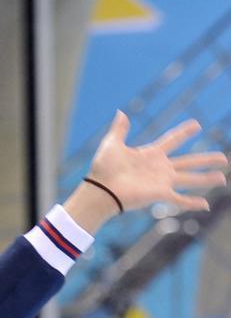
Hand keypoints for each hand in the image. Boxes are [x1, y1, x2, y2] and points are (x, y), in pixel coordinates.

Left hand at [88, 111, 227, 213]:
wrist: (100, 189)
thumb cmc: (103, 168)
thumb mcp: (112, 144)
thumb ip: (119, 129)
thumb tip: (120, 112)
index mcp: (150, 154)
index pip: (172, 140)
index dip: (184, 132)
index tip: (197, 125)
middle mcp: (160, 168)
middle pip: (189, 161)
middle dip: (206, 160)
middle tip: (224, 157)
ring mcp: (161, 182)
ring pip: (191, 179)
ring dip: (207, 179)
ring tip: (223, 178)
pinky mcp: (159, 194)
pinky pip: (180, 199)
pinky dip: (192, 203)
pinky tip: (205, 205)